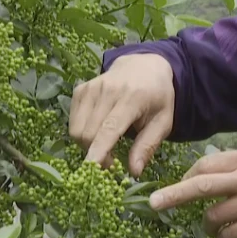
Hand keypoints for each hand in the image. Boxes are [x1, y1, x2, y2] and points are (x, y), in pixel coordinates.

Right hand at [69, 53, 174, 175]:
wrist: (145, 66)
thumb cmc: (157, 97)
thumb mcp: (163, 121)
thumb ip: (148, 146)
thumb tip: (134, 172)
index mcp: (133, 98)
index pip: (110, 127)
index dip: (99, 150)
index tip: (92, 168)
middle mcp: (108, 90)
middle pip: (89, 133)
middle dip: (97, 155)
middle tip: (112, 162)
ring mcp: (91, 87)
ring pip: (77, 129)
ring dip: (87, 145)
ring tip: (105, 145)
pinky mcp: (81, 89)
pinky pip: (73, 121)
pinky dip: (81, 132)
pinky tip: (97, 130)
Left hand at [148, 147, 236, 237]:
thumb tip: (211, 173)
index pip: (207, 163)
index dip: (188, 175)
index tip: (179, 184)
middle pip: (200, 185)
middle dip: (173, 195)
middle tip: (154, 204)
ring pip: (212, 215)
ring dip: (207, 224)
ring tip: (213, 228)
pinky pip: (228, 235)